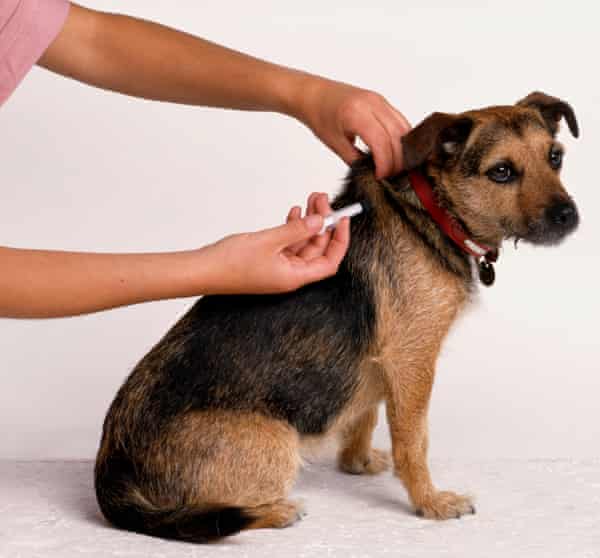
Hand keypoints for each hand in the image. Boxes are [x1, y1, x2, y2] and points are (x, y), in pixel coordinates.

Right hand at [200, 193, 348, 293]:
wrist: (202, 270)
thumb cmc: (230, 263)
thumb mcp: (268, 241)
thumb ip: (296, 230)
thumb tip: (320, 221)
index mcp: (294, 276)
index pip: (329, 261)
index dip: (339, 239)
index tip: (342, 218)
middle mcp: (290, 274)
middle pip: (317, 248)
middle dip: (323, 222)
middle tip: (322, 199)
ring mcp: (278, 267)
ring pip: (303, 243)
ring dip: (309, 222)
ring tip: (311, 199)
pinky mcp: (267, 259)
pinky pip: (288, 243)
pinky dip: (293, 227)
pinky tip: (294, 212)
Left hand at [293, 77, 410, 178]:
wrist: (314, 94)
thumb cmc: (319, 115)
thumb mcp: (334, 143)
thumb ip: (354, 160)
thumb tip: (371, 173)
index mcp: (357, 114)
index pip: (381, 142)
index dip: (385, 163)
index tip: (381, 177)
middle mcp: (372, 103)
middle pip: (397, 136)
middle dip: (397, 159)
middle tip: (391, 176)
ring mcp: (379, 100)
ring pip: (403, 128)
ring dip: (402, 149)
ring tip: (394, 166)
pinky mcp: (382, 101)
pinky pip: (399, 120)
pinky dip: (401, 138)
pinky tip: (395, 151)